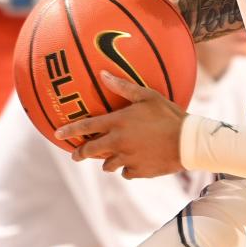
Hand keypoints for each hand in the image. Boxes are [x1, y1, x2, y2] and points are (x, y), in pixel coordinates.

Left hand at [55, 71, 185, 177]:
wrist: (188, 142)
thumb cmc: (169, 115)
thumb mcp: (149, 96)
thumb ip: (123, 87)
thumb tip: (102, 74)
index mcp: (118, 123)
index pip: (86, 127)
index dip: (69, 130)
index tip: (57, 133)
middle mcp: (117, 142)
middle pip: (90, 151)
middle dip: (81, 153)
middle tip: (77, 154)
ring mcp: (126, 159)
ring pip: (107, 165)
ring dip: (108, 161)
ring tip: (114, 157)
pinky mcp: (137, 171)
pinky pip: (126, 172)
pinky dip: (128, 168)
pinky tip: (137, 162)